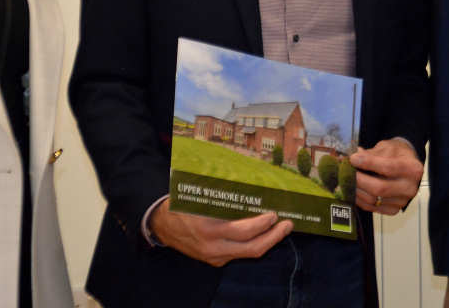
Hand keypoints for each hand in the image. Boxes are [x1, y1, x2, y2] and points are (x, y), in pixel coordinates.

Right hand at [149, 199, 291, 266]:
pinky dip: (253, 244)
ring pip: (248, 254)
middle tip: (287, 224)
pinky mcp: (215, 261)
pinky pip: (239, 254)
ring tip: (280, 229)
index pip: (244, 232)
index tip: (274, 214)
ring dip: (267, 242)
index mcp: (210, 230)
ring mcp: (214, 257)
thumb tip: (252, 187)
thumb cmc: (183, 205)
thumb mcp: (201, 199)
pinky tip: (262, 234)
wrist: (161, 224)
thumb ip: (224, 198)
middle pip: (252, 249)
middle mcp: (214, 248)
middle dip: (274, 237)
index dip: (263, 224)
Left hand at [350, 138, 423, 215]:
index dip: (368, 163)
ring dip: (356, 189)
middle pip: (380, 188)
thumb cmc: (396, 155)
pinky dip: (359, 199)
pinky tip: (354, 189)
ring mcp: (402, 201)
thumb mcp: (387, 147)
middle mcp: (410, 187)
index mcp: (413, 169)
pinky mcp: (393, 210)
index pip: (388, 168)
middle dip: (359, 179)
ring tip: (347, 179)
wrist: (405, 166)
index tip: (353, 159)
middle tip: (347, 171)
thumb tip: (354, 158)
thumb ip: (371, 153)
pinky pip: (372, 208)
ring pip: (373, 200)